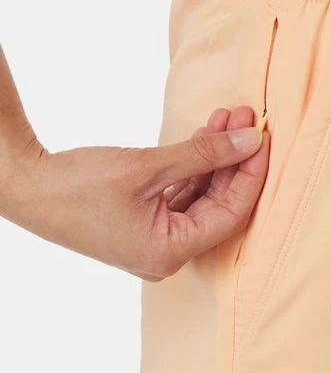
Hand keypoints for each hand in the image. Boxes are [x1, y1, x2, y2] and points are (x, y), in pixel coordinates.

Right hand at [1, 105, 269, 280]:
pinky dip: (193, 168)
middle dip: (234, 160)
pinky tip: (205, 136)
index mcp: (170, 253)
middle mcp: (167, 255)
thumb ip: (204, 154)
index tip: (261, 137)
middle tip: (246, 117)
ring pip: (201, 197)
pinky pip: (181, 196)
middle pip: (219, 205)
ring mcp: (156, 240)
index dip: (251, 174)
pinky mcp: (144, 224)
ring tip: (227, 117)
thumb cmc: (79, 185)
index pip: (231, 214)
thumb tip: (250, 139)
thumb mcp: (148, 167)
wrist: (28, 188)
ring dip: (215, 158)